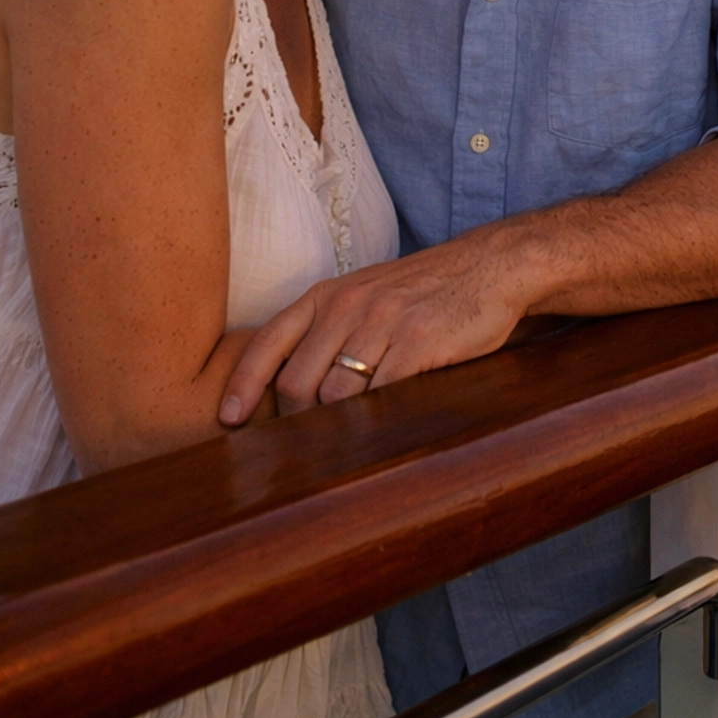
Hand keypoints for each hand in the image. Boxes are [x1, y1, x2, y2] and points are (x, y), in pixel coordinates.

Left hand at [218, 223, 533, 421]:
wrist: (488, 266)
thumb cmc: (421, 291)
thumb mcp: (364, 296)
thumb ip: (327, 330)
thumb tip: (287, 388)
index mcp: (328, 295)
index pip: (268, 341)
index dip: (244, 385)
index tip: (229, 420)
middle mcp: (349, 305)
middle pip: (298, 382)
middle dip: (296, 423)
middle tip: (303, 450)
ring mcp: (384, 322)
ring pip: (336, 395)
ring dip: (336, 429)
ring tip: (340, 450)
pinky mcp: (419, 342)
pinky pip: (382, 395)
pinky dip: (375, 421)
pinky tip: (379, 432)